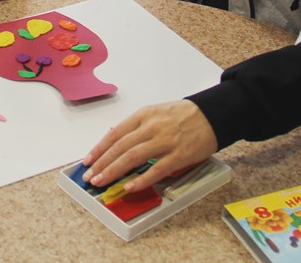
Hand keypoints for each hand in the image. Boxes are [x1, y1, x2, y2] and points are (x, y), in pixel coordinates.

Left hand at [81, 100, 217, 190]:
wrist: (212, 114)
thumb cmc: (183, 114)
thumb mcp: (155, 112)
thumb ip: (136, 126)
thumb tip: (114, 139)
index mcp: (144, 115)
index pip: (115, 133)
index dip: (99, 148)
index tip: (88, 160)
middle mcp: (151, 127)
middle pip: (120, 147)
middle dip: (102, 163)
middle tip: (90, 176)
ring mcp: (165, 141)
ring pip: (133, 157)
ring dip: (114, 171)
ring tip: (102, 181)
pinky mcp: (179, 155)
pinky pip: (156, 169)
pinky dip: (141, 179)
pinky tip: (129, 187)